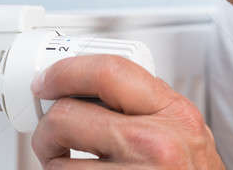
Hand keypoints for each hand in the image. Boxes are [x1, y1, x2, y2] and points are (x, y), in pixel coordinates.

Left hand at [30, 54, 224, 168]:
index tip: (48, 79)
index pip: (108, 71)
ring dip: (54, 160)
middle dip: (49, 124)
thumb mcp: (185, 128)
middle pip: (69, 114)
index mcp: (174, 114)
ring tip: (68, 161)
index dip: (66, 71)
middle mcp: (155, 144)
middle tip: (51, 131)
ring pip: (58, 160)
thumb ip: (148, 101)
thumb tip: (95, 82)